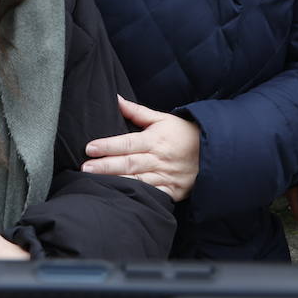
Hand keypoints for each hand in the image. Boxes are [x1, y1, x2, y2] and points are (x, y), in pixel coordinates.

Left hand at [81, 95, 199, 200]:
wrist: (213, 151)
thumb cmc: (184, 133)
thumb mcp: (163, 119)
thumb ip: (137, 112)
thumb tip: (116, 99)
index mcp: (155, 140)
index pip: (127, 143)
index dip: (107, 145)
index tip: (89, 148)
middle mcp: (159, 159)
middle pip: (128, 163)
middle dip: (105, 166)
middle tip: (84, 168)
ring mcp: (166, 177)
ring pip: (137, 181)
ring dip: (116, 182)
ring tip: (95, 183)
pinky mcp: (172, 191)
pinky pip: (152, 195)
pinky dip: (138, 197)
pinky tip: (122, 198)